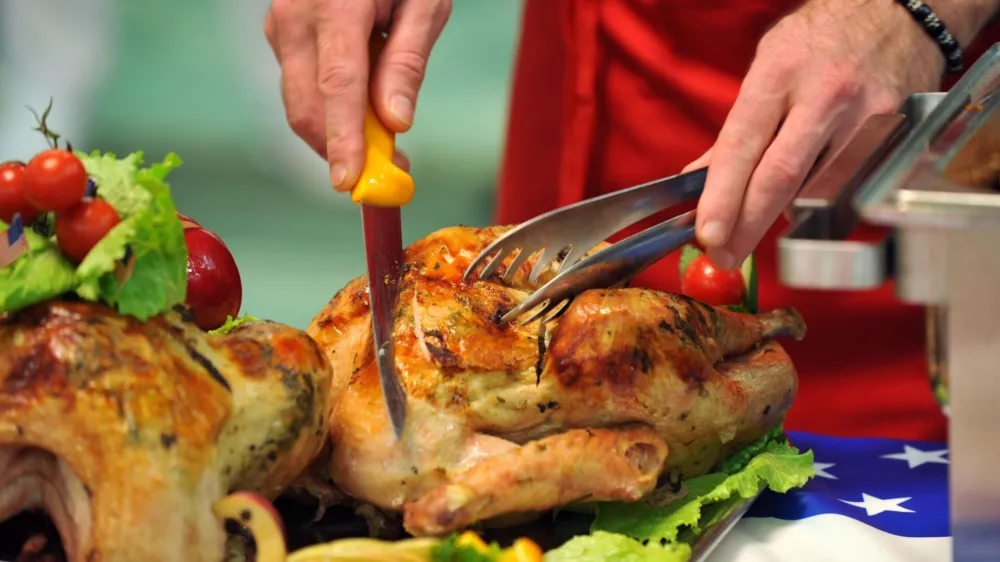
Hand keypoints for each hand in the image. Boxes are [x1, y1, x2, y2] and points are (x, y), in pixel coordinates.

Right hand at [264, 0, 450, 190]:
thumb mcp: (425, 2)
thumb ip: (408, 61)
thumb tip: (395, 121)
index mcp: (337, 5)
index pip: (337, 86)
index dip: (343, 139)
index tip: (351, 181)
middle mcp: (296, 17)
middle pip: (307, 107)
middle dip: (343, 150)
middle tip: (393, 171)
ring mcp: (281, 27)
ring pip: (301, 104)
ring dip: (339, 134)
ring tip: (386, 136)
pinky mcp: (279, 35)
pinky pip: (301, 88)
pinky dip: (331, 110)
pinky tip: (364, 102)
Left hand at [684, 0, 957, 269]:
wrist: (896, 13)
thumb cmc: (820, 41)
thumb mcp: (767, 66)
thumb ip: (737, 127)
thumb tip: (699, 178)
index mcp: (780, 73)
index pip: (743, 145)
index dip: (722, 196)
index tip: (706, 233)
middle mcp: (824, 96)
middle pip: (780, 177)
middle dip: (746, 225)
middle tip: (722, 256)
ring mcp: (864, 117)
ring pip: (815, 188)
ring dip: (778, 218)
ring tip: (749, 233)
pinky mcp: (894, 135)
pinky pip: (848, 185)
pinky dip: (818, 203)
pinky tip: (801, 206)